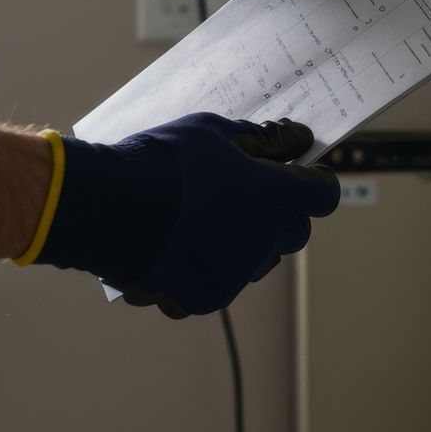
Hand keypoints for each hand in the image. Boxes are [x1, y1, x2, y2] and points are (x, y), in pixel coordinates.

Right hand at [33, 114, 339, 315]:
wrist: (106, 209)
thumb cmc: (164, 161)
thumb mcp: (215, 132)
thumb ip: (264, 139)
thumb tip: (300, 140)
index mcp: (276, 198)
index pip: (323, 194)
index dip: (315, 181)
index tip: (301, 172)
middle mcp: (264, 242)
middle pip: (294, 231)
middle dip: (282, 213)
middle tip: (250, 193)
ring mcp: (235, 275)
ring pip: (258, 260)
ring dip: (247, 241)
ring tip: (207, 218)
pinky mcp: (204, 298)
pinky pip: (222, 282)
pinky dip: (211, 267)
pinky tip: (183, 246)